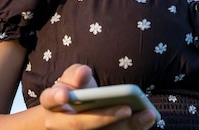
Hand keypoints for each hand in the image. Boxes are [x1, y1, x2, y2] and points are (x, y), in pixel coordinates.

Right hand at [39, 64, 157, 129]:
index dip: (57, 96)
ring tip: (148, 114)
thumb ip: (77, 74)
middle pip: (79, 124)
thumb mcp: (74, 77)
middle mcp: (57, 124)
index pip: (50, 99)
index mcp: (51, 103)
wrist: (72, 113)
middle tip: (128, 108)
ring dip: (126, 127)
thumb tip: (84, 73)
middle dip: (105, 117)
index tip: (65, 94)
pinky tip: (146, 120)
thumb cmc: (74, 90)